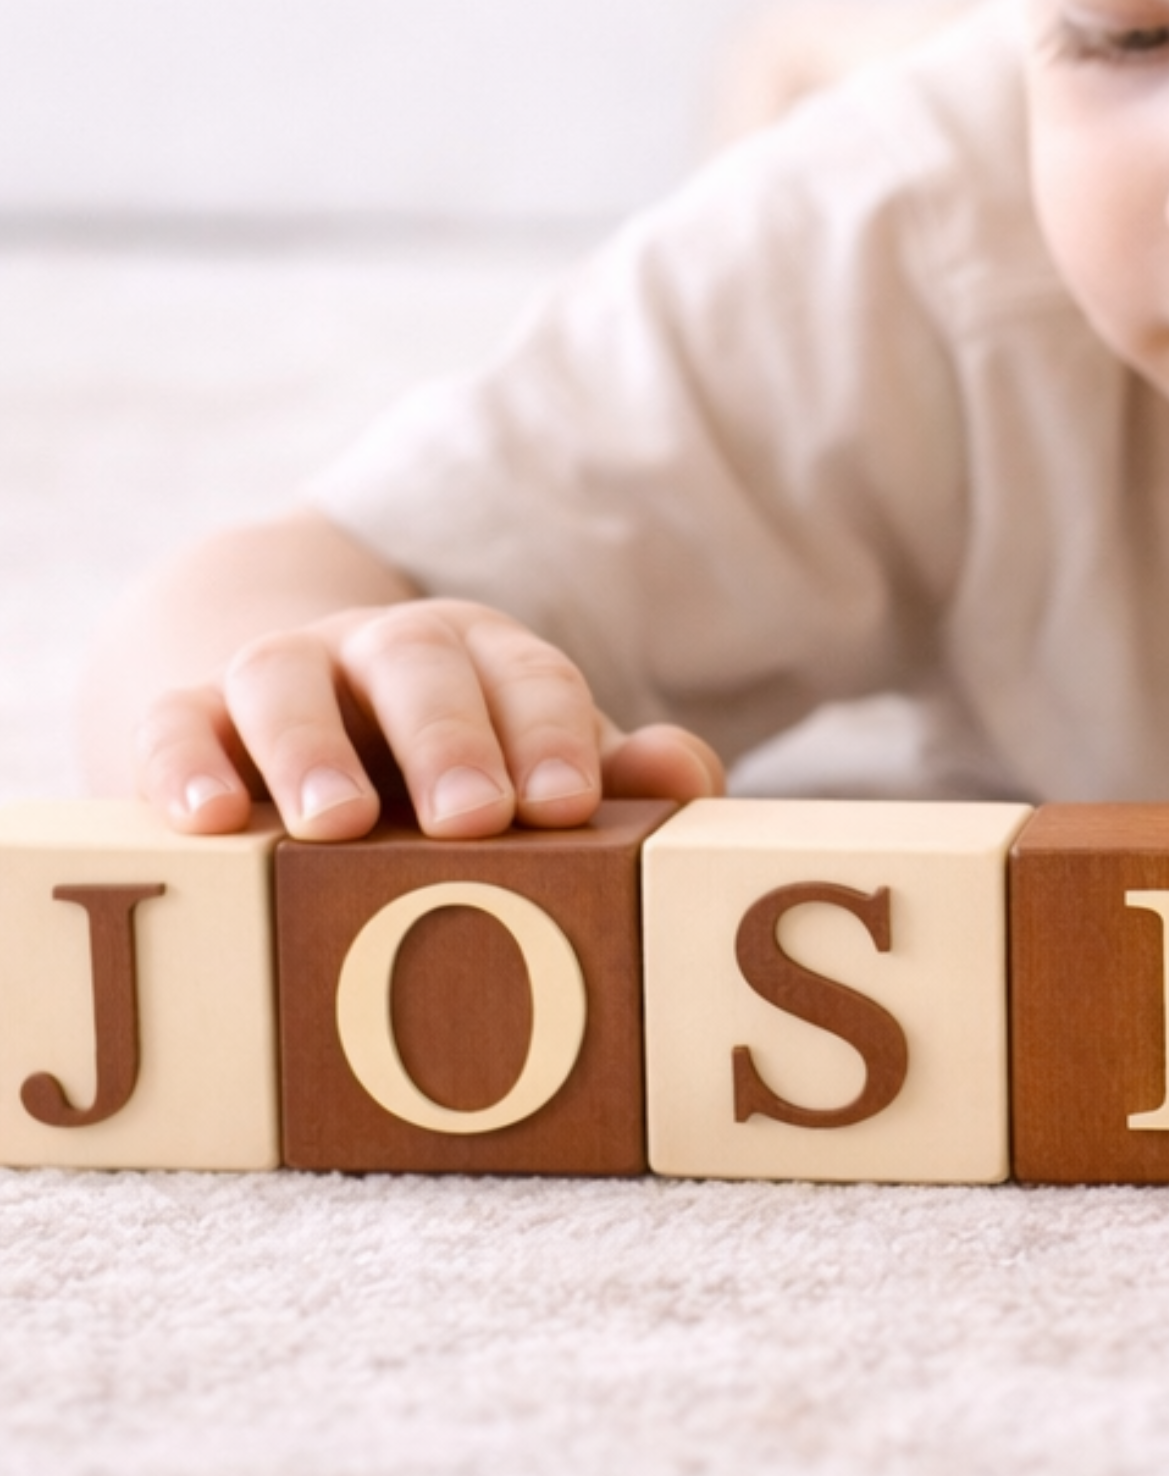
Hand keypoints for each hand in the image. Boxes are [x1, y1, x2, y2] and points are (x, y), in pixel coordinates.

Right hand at [131, 598, 723, 841]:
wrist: (305, 722)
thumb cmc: (452, 773)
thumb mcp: (536, 771)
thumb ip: (615, 779)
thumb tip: (685, 774)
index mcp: (485, 657)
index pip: (527, 675)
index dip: (550, 733)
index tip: (564, 802)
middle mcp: (382, 651)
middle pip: (417, 664)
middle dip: (447, 739)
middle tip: (472, 820)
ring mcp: (283, 674)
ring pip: (285, 676)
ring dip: (309, 746)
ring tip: (334, 824)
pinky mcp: (191, 716)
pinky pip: (176, 722)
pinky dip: (184, 763)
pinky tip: (208, 820)